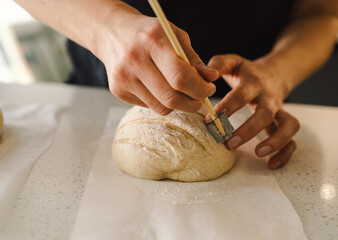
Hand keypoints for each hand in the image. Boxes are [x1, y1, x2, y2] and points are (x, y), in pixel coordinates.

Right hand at [96, 11, 218, 114]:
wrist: (112, 33)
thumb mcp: (174, 36)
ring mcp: (123, 77)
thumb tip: (211, 78)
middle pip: (171, 98)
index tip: (209, 88)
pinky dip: (162, 102)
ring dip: (179, 105)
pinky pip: (150, 106)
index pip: (180, 76)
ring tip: (182, 93)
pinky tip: (161, 88)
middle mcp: (134, 60)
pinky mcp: (117, 90)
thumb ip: (193, 59)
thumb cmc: (149, 33)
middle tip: (200, 98)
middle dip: (193, 103)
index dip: (200, 88)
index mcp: (152, 40)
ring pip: (161, 107)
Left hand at [205, 54, 299, 168]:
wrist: (275, 73)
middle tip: (229, 143)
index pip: (241, 95)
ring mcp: (280, 111)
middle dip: (248, 130)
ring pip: (288, 125)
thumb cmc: (247, 72)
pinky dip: (285, 153)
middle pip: (266, 114)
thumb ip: (218, 64)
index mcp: (253, 83)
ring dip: (276, 141)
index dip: (227, 108)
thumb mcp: (233, 62)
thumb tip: (204, 73)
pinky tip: (271, 164)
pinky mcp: (285, 122)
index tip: (210, 120)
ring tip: (258, 153)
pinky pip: (293, 139)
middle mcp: (269, 97)